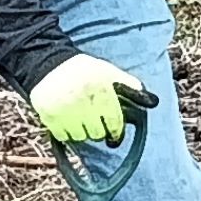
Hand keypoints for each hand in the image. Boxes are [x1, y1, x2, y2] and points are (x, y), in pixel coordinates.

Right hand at [30, 54, 154, 142]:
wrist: (47, 64)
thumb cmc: (82, 70)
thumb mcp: (107, 72)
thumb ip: (129, 85)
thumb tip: (153, 101)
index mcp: (101, 90)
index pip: (114, 123)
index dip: (116, 131)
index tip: (114, 133)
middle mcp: (83, 101)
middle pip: (97, 134)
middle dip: (98, 129)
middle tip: (93, 120)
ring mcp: (64, 110)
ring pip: (80, 137)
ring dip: (81, 131)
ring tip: (78, 117)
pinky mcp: (48, 116)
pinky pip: (63, 136)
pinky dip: (66, 132)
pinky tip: (66, 118)